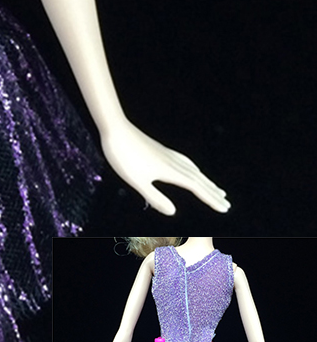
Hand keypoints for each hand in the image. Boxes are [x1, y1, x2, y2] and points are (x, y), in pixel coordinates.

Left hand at [100, 119, 229, 215]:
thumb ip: (154, 197)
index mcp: (170, 171)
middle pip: (199, 179)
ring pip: (193, 170)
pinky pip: (185, 162)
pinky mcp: (161, 150)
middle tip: (227, 203)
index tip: (224, 208)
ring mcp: (168, 154)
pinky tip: (192, 170)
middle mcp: (173, 162)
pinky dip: (194, 170)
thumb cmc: (123, 156)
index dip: (210, 199)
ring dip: (206, 181)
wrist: (115, 129)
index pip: (196, 187)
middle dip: (213, 192)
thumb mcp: (136, 181)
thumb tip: (173, 213)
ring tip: (216, 189)